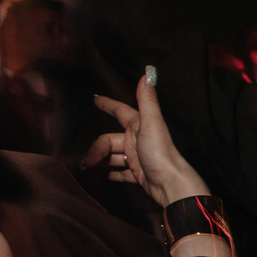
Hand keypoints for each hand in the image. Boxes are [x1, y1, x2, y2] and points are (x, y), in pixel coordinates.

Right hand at [83, 72, 210, 206]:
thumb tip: (148, 72)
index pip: (120, 111)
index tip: (94, 98)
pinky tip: (101, 177)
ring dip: (100, 161)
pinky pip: (120, 172)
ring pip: (112, 156)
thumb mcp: (152, 123)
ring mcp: (138, 157)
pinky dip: (110, 173)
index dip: (107, 104)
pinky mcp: (139, 174)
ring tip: (87, 170)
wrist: (170, 184)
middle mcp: (138, 139)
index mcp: (140, 125)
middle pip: (109, 140)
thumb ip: (147, 100)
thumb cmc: (161, 152)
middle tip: (86, 161)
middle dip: (96, 148)